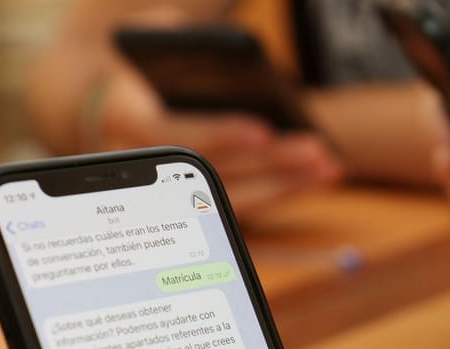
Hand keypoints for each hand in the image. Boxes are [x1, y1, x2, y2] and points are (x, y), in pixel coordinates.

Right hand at [93, 58, 342, 222]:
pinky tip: (318, 176)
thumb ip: (178, 41)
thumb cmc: (152, 66)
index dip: (222, 134)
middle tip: (315, 151)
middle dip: (270, 163)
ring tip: (327, 166)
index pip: (178, 136)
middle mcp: (145, 167)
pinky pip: (246, 205)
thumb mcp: (157, 40)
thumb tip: (221, 52)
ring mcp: (171, 193)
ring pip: (234, 198)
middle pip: (216, 173)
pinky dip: (284, 190)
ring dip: (285, 184)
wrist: (123, 104)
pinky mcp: (198, 206)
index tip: (265, 131)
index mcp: (126, 121)